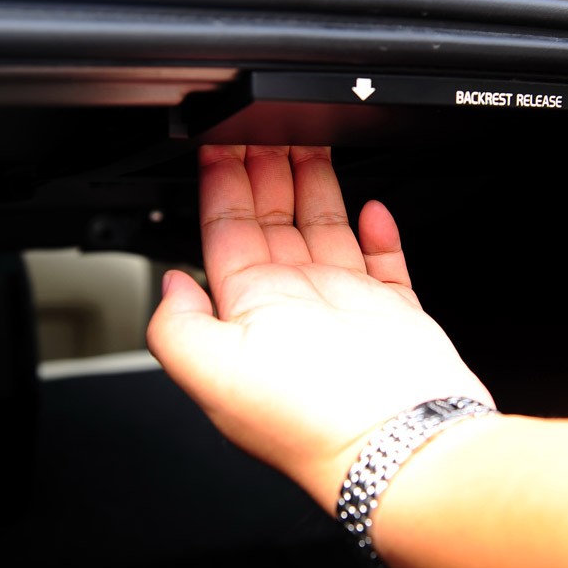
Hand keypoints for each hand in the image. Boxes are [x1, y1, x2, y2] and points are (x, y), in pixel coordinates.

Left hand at [146, 145, 492, 509]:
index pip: (225, 233)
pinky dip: (378, 230)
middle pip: (274, 220)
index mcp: (250, 312)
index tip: (220, 145)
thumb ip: (176, 325)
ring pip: (324, 228)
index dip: (221, 186)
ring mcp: (345, 306)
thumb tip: (168, 282)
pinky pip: (384, 259)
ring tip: (310, 139)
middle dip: (266, 169)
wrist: (399, 443)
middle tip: (266, 124)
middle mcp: (295, 306)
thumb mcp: (213, 373)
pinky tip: (372, 205)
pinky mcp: (395, 312)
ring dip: (316, 184)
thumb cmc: (312, 416)